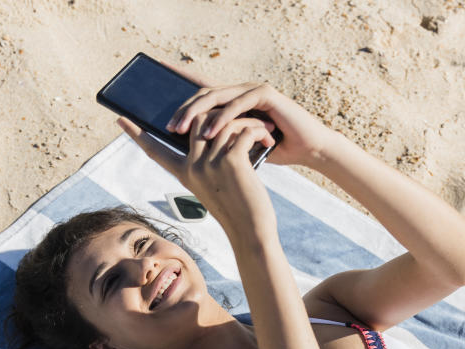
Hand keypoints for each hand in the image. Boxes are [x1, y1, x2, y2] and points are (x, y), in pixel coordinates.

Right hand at [117, 111, 276, 240]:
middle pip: (196, 119)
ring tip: (266, 128)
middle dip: (220, 113)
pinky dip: (258, 130)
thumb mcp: (215, 184)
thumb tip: (210, 133)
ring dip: (247, 120)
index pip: (153, 149)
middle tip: (244, 116)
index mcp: (183, 173)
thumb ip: (208, 161)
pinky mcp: (231, 161)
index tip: (119, 119)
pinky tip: (268, 139)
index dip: (136, 134)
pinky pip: (241, 130)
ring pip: (222, 121)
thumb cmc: (238, 209)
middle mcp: (192, 167)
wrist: (252, 231)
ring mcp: (209, 163)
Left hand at [165, 81, 333, 167]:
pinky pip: (238, 104)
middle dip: (183, 111)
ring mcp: (252, 90)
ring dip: (196, 114)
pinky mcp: (265, 94)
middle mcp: (239, 91)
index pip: (201, 91)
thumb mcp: (238, 149)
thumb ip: (217, 143)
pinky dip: (222, 119)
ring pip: (216, 97)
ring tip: (180, 131)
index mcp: (232, 102)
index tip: (156, 82)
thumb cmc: (274, 151)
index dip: (179, 84)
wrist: (307, 149)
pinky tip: (209, 133)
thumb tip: (186, 151)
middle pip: (202, 94)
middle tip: (168, 127)